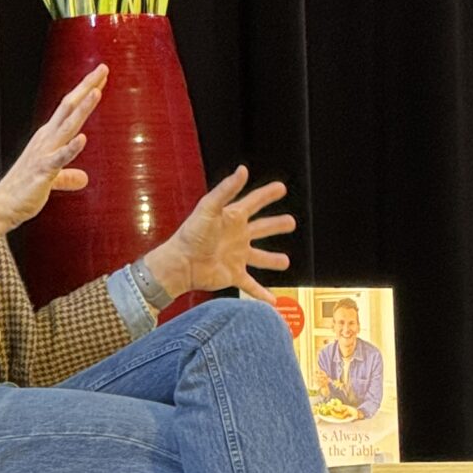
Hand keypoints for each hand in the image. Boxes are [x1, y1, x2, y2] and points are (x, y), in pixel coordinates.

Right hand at [0, 65, 106, 240]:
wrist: (2, 206)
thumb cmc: (24, 190)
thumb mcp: (52, 180)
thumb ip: (67, 176)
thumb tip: (83, 179)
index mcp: (49, 137)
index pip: (70, 108)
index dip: (86, 91)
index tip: (101, 75)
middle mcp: (46, 139)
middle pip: (69, 108)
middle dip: (86, 87)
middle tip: (103, 68)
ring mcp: (44, 154)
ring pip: (67, 127)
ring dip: (82, 109)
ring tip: (97, 92)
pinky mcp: (42, 172)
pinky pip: (59, 158)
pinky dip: (71, 148)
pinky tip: (83, 138)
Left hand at [146, 166, 295, 300]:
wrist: (181, 263)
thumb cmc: (192, 234)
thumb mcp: (209, 207)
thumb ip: (226, 189)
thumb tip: (243, 170)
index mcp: (233, 218)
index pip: (254, 202)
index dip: (268, 195)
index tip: (281, 188)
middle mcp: (237, 236)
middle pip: (262, 228)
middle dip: (276, 225)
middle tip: (291, 222)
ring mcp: (237, 257)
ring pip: (260, 258)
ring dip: (273, 260)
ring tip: (285, 261)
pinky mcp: (234, 275)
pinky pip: (251, 285)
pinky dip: (262, 294)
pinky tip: (273, 302)